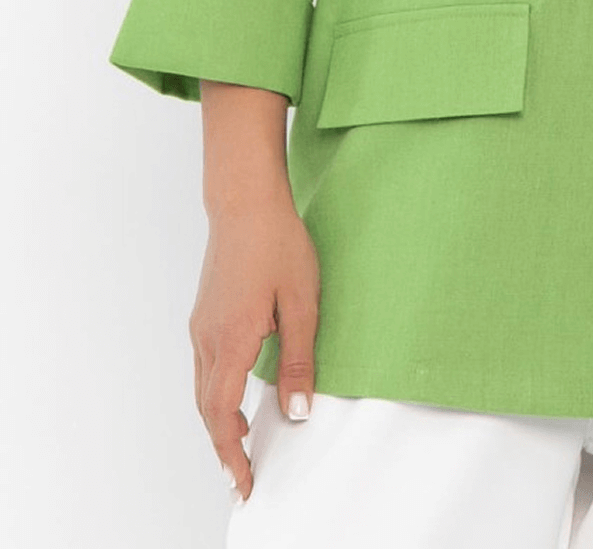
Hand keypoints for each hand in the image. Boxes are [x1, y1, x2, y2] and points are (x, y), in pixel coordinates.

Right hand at [190, 198, 321, 503]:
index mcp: (232, 340)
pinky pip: (204, 365)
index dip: (231, 453)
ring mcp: (201, 325)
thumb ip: (299, 361)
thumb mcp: (301, 303)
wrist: (245, 201)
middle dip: (223, 445)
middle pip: (206, 408)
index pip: (222, 414)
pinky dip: (215, 392)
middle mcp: (207, 338)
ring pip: (202, 388)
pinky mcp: (204, 313)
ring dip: (218, 419)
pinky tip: (235, 392)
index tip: (243, 481)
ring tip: (241, 441)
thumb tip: (296, 413)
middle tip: (243, 474)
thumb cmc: (278, 244)